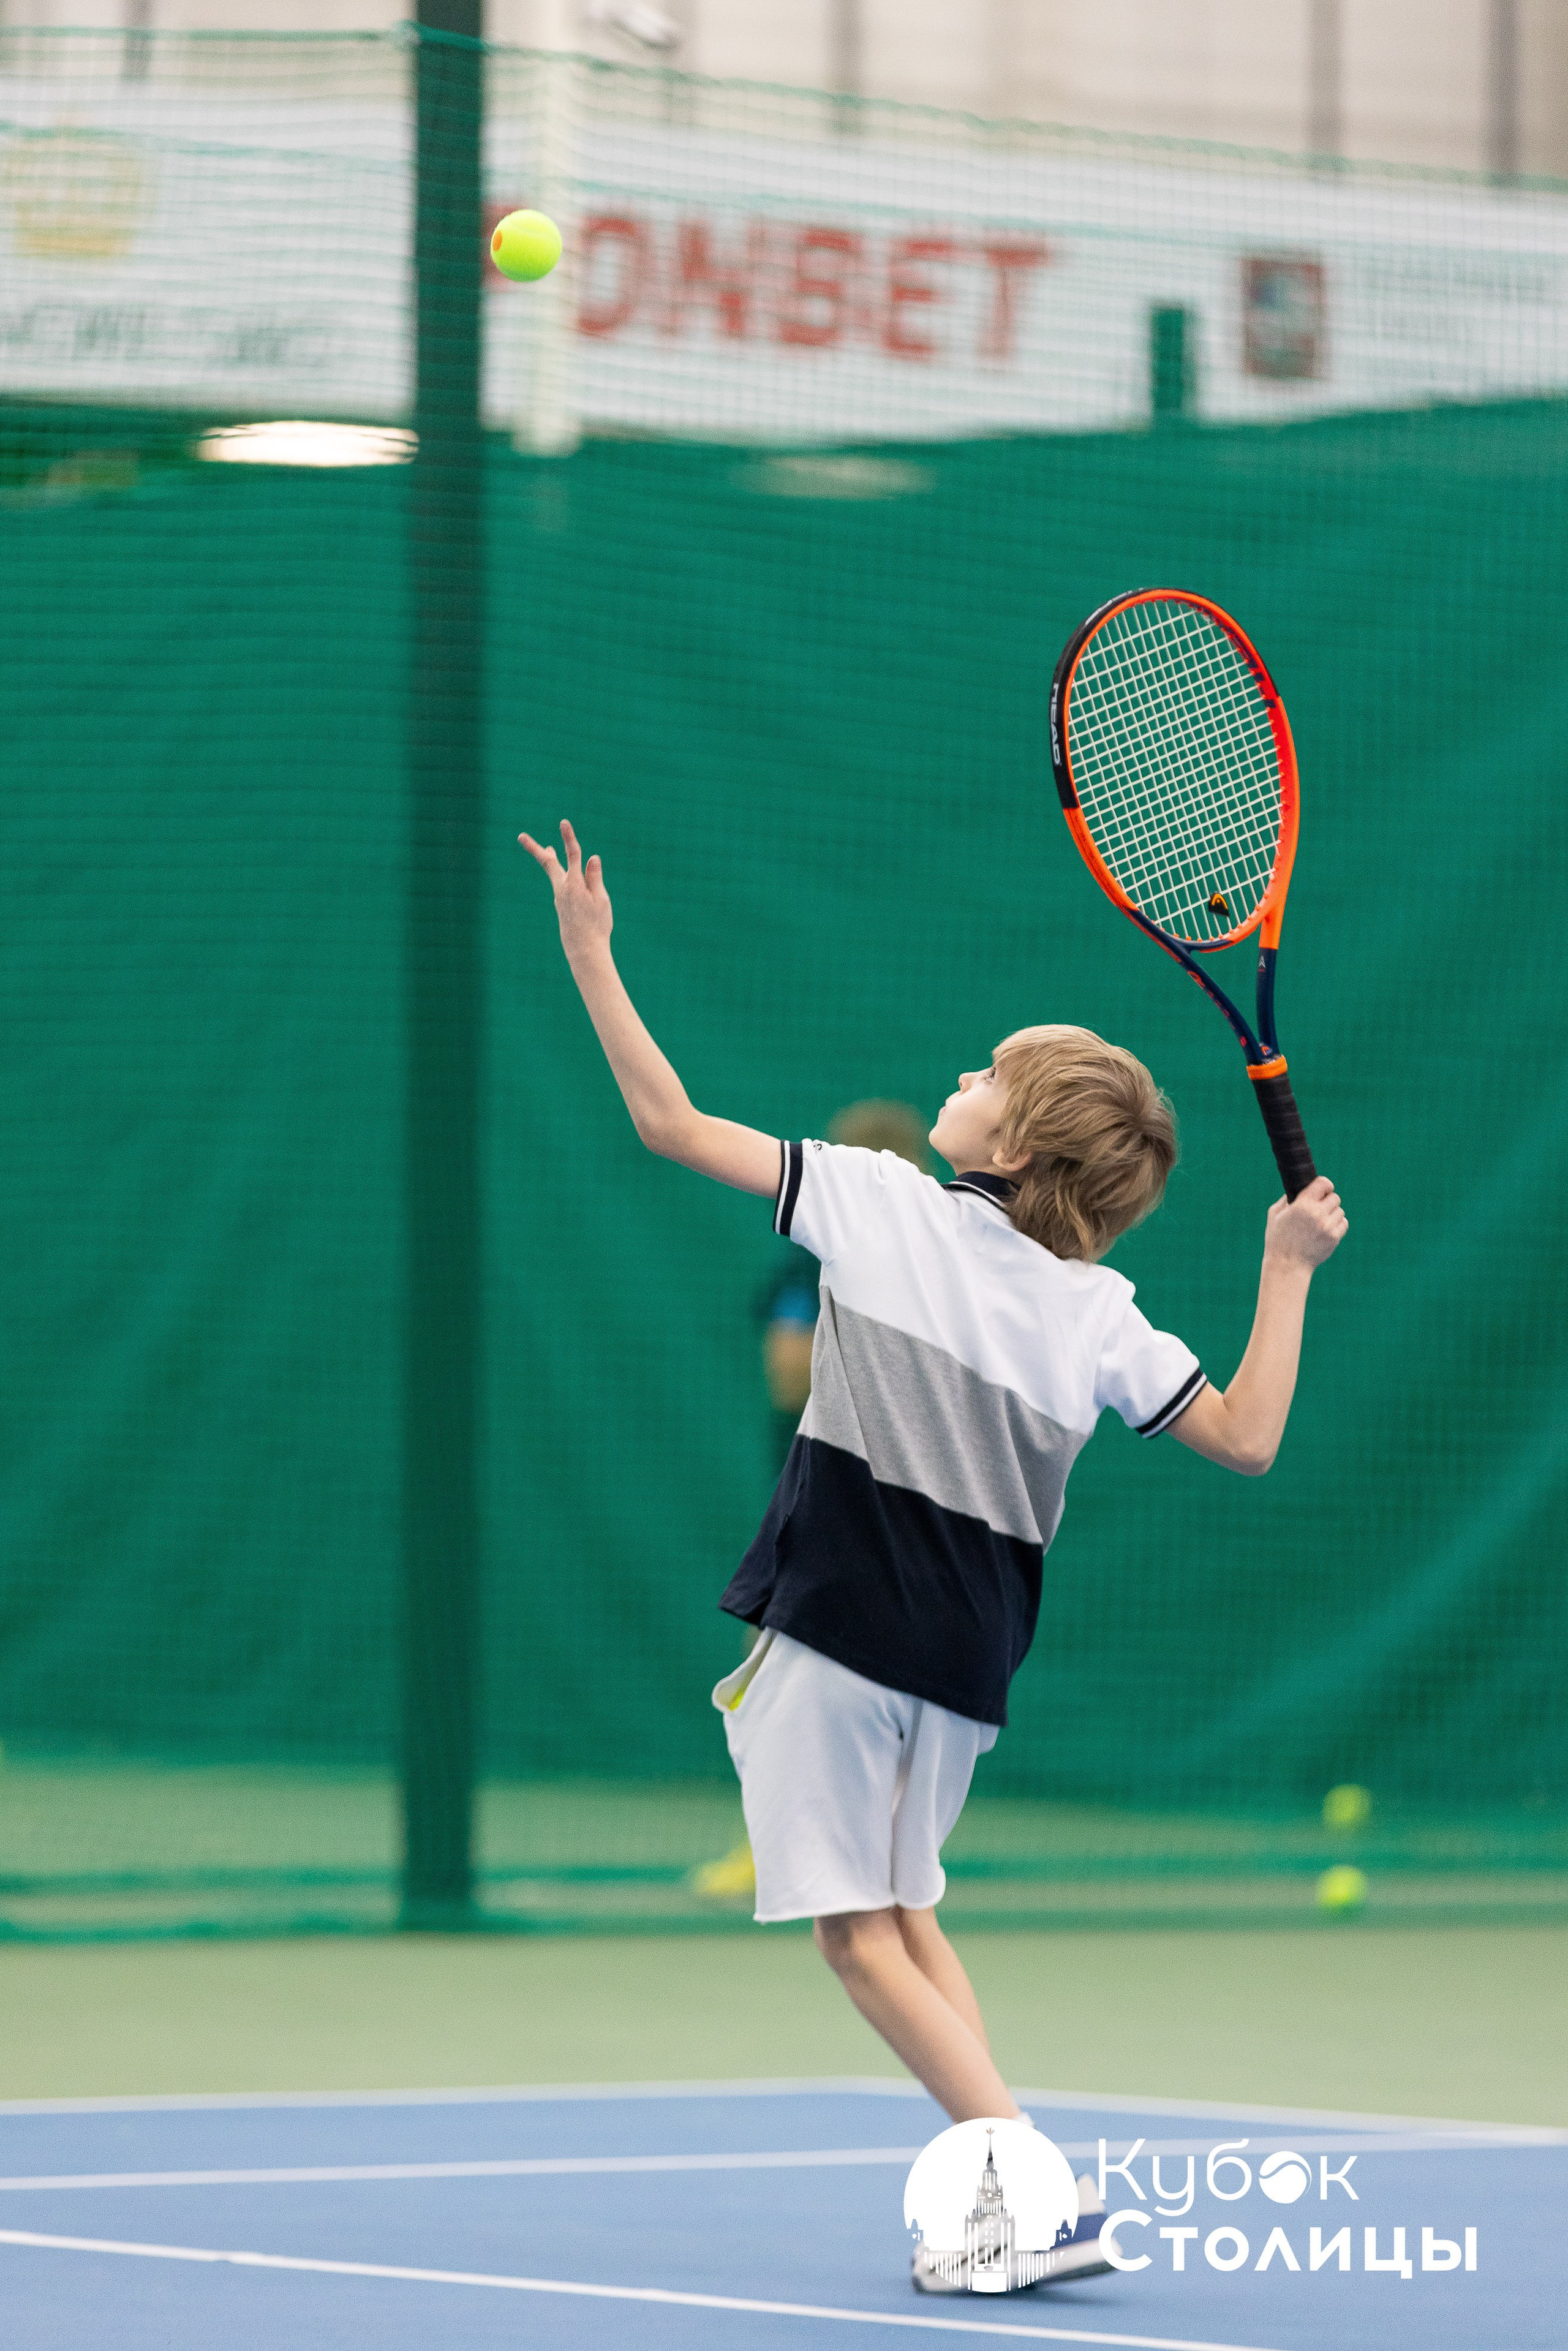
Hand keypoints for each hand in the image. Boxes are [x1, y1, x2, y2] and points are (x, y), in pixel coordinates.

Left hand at [519, 819, 611, 962]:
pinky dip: (560, 873)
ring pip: (553, 872)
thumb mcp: (601, 900)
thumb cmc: (597, 925)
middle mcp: (562, 889)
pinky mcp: (561, 904)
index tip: (563, 822)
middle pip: (548, 863)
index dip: (568, 837)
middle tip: (520, 836)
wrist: (584, 949)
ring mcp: (560, 897)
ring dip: (550, 858)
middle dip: (534, 849)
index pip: (573, 855)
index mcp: (575, 885)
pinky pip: (560, 883)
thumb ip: (595, 878)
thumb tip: (592, 857)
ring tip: (549, 848)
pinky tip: (566, 874)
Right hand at [1263, 1174, 1346, 1271]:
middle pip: (1335, 1197)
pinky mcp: (1334, 1238)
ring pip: (1340, 1211)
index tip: (1323, 1189)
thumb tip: (1299, 1189)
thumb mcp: (1275, 1214)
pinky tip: (1327, 1229)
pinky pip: (1344, 1224)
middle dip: (1328, 1201)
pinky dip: (1337, 1224)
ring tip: (1322, 1221)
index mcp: (1302, 1204)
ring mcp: (1328, 1226)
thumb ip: (1287, 1199)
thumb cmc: (1278, 1239)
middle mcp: (1317, 1213)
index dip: (1325, 1185)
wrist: (1287, 1265)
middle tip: (1320, 1207)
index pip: (1324, 1183)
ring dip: (1333, 1213)